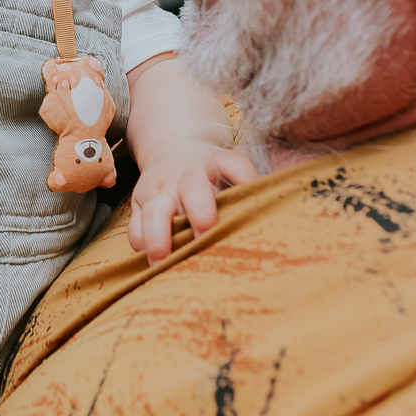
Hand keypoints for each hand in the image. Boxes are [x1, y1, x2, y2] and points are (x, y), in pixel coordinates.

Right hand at [129, 145, 258, 263]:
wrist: (171, 154)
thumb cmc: (212, 178)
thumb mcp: (231, 174)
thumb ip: (249, 192)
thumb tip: (280, 218)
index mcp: (215, 165)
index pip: (229, 163)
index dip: (242, 174)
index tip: (252, 187)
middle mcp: (186, 176)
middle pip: (192, 188)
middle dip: (199, 210)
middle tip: (206, 231)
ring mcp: (160, 190)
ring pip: (155, 209)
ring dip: (159, 235)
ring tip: (162, 259)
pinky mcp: (138, 205)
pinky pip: (135, 226)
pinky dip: (142, 243)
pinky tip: (152, 261)